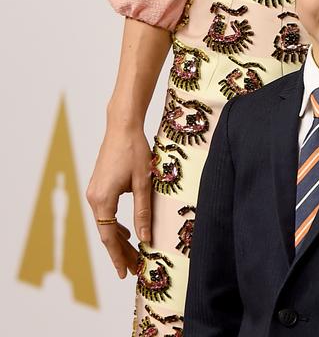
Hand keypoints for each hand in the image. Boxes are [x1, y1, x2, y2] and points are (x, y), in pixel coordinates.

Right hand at [86, 124, 152, 278]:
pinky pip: (105, 211)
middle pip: (106, 232)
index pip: (108, 237)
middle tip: (134, 267)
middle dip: (120, 250)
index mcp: (102, 199)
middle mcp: (94, 197)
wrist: (122, 125)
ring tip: (134, 253)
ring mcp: (94, 190)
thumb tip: (145, 239)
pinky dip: (115, 224)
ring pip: (106, 222)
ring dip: (119, 238)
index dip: (118, 256)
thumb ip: (143, 212)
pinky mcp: (99, 184)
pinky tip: (127, 231)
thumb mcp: (143, 183)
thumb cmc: (135, 151)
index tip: (125, 273)